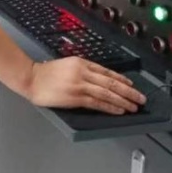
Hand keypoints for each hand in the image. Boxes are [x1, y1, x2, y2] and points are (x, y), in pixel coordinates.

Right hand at [25, 57, 146, 114]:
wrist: (31, 78)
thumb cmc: (46, 73)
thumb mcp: (67, 65)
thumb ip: (83, 70)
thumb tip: (100, 80)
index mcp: (81, 63)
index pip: (107, 72)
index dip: (122, 80)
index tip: (132, 86)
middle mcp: (82, 72)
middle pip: (111, 82)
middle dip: (129, 92)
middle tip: (141, 98)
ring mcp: (79, 85)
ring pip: (107, 93)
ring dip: (123, 100)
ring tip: (134, 106)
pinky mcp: (75, 97)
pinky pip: (97, 102)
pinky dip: (110, 106)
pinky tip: (118, 110)